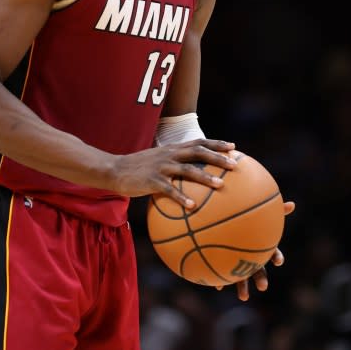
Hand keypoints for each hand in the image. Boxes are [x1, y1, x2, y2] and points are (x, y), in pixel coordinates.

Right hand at [111, 138, 236, 207]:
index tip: (233, 147)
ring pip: (188, 170)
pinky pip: (170, 190)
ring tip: (220, 185)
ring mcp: (161, 167)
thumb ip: (174, 163)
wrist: (115, 169)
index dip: (216, 143)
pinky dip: (182, 198)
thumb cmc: (139, 168)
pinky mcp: (152, 181)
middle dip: (218, 157)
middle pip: (198, 152)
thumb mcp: (158, 160)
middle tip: (235, 165)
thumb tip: (193, 176)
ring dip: (205, 177)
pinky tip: (192, 207)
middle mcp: (170, 155)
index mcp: (173, 149)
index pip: (199, 142)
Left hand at [221, 200, 295, 300]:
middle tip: (263, 287)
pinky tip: (218, 288)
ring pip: (243, 277)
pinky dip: (222, 281)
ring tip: (244, 298)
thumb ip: (274, 211)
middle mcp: (254, 259)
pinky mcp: (228, 266)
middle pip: (260, 270)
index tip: (278, 262)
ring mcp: (241, 264)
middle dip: (261, 279)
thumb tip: (292, 204)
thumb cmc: (247, 219)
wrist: (229, 226)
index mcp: (262, 248)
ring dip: (243, 287)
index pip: (273, 253)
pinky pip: (225, 275)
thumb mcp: (261, 215)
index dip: (277, 257)